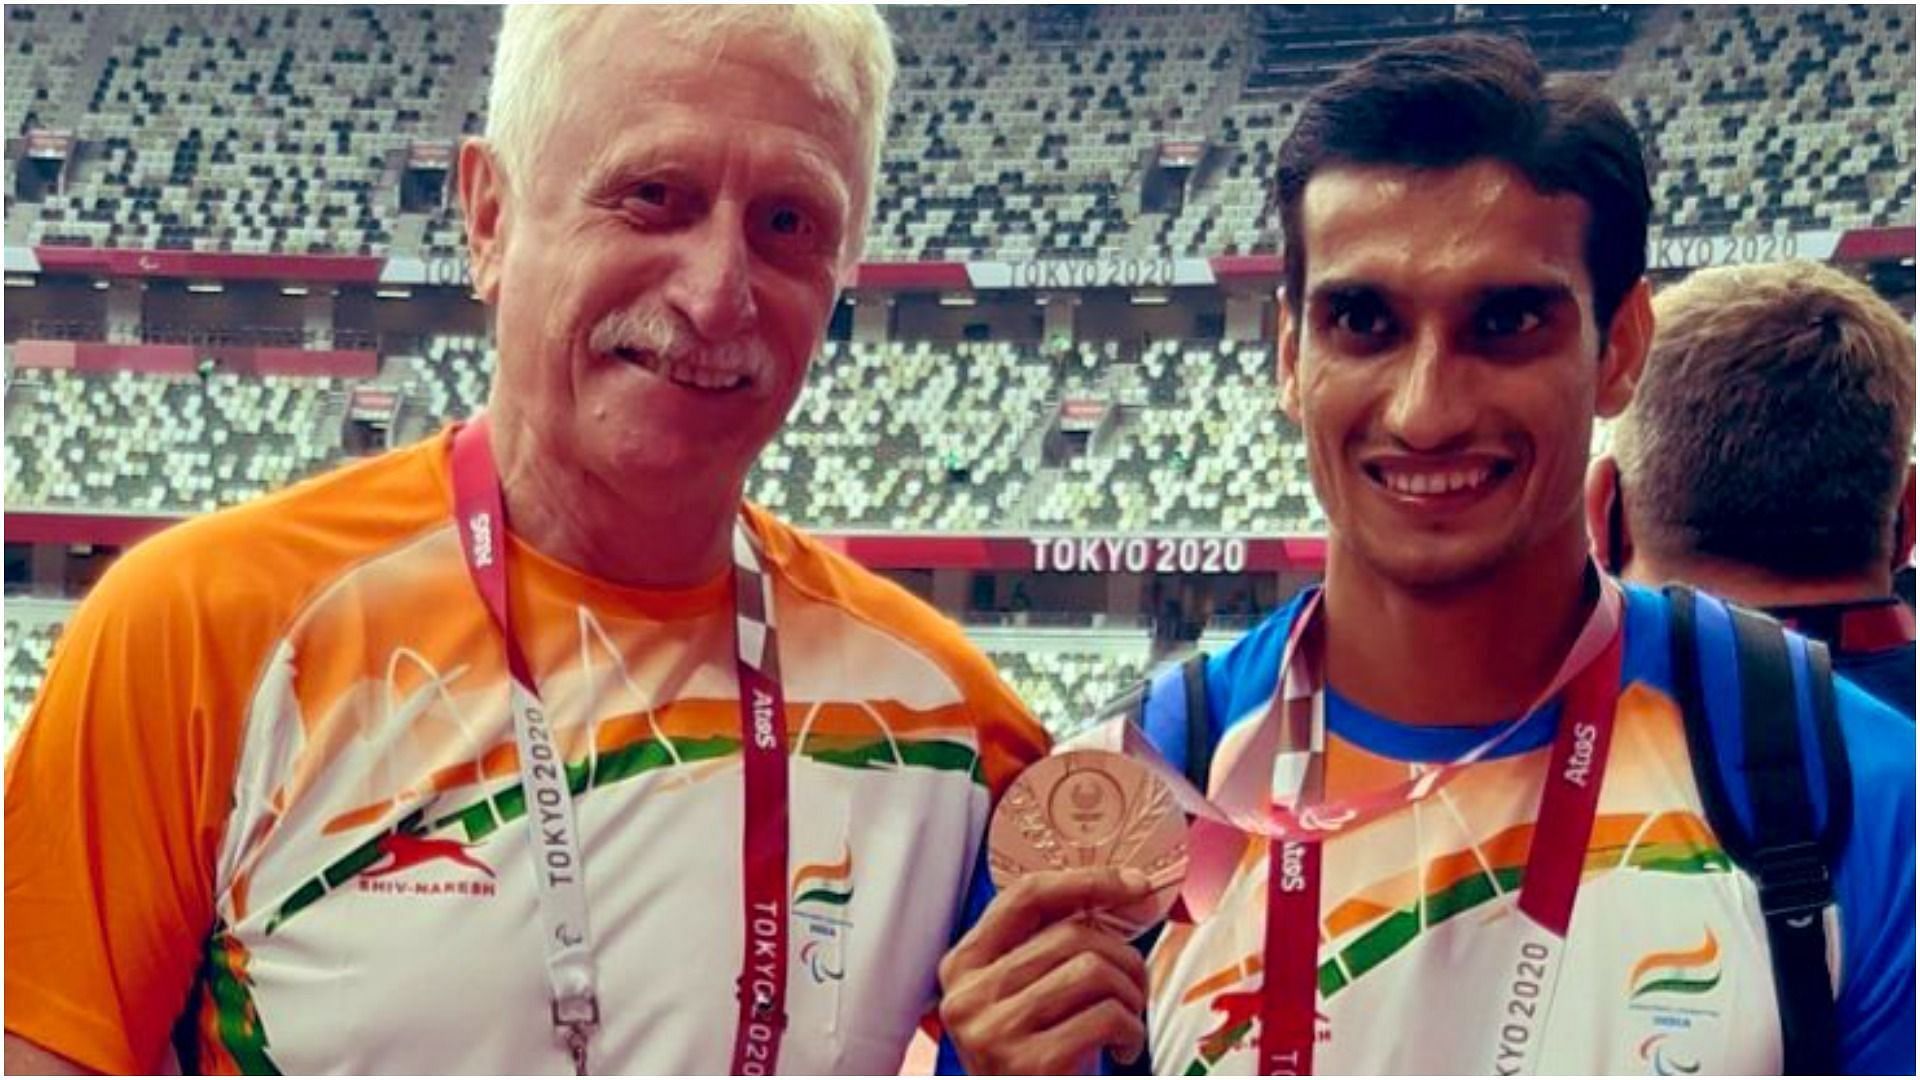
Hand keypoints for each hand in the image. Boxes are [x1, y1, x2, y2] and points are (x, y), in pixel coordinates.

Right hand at [938, 866, 1153, 1074]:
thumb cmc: (1032, 1062)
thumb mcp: (1018, 999)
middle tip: (1137, 986)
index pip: (1025, 896)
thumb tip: (1109, 895)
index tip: (1132, 884)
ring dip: (1130, 994)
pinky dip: (1132, 1031)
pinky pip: (1107, 1016)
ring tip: (1128, 1020)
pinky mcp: (1028, 1065)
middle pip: (1070, 934)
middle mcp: (967, 996)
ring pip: (1093, 970)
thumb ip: (1041, 951)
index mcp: (961, 967)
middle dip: (1123, 956)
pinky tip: (1124, 1049)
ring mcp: (993, 1032)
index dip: (1085, 881)